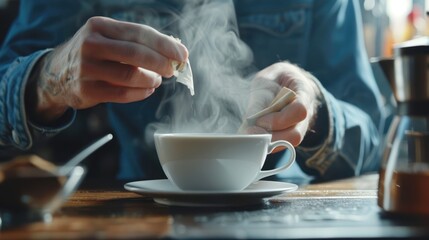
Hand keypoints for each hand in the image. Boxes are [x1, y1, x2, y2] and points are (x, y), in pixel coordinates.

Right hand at [26, 16, 187, 122]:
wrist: (56, 73)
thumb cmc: (94, 54)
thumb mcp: (108, 38)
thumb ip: (136, 42)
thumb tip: (174, 51)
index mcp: (100, 26)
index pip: (140, 33)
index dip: (165, 45)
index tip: (182, 54)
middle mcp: (90, 44)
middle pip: (136, 53)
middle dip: (161, 63)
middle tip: (172, 70)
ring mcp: (86, 68)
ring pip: (129, 75)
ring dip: (150, 79)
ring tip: (157, 80)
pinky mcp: (86, 90)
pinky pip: (121, 94)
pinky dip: (140, 93)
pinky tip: (148, 90)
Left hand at [244, 62, 320, 150]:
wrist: (283, 83)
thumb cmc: (275, 80)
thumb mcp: (266, 80)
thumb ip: (260, 99)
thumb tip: (251, 120)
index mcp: (305, 92)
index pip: (299, 110)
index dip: (279, 119)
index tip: (260, 120)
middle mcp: (307, 113)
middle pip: (296, 134)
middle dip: (271, 136)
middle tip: (251, 132)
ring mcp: (300, 127)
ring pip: (288, 143)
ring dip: (267, 142)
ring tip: (250, 135)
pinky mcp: (289, 135)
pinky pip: (281, 144)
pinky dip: (266, 144)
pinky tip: (253, 137)